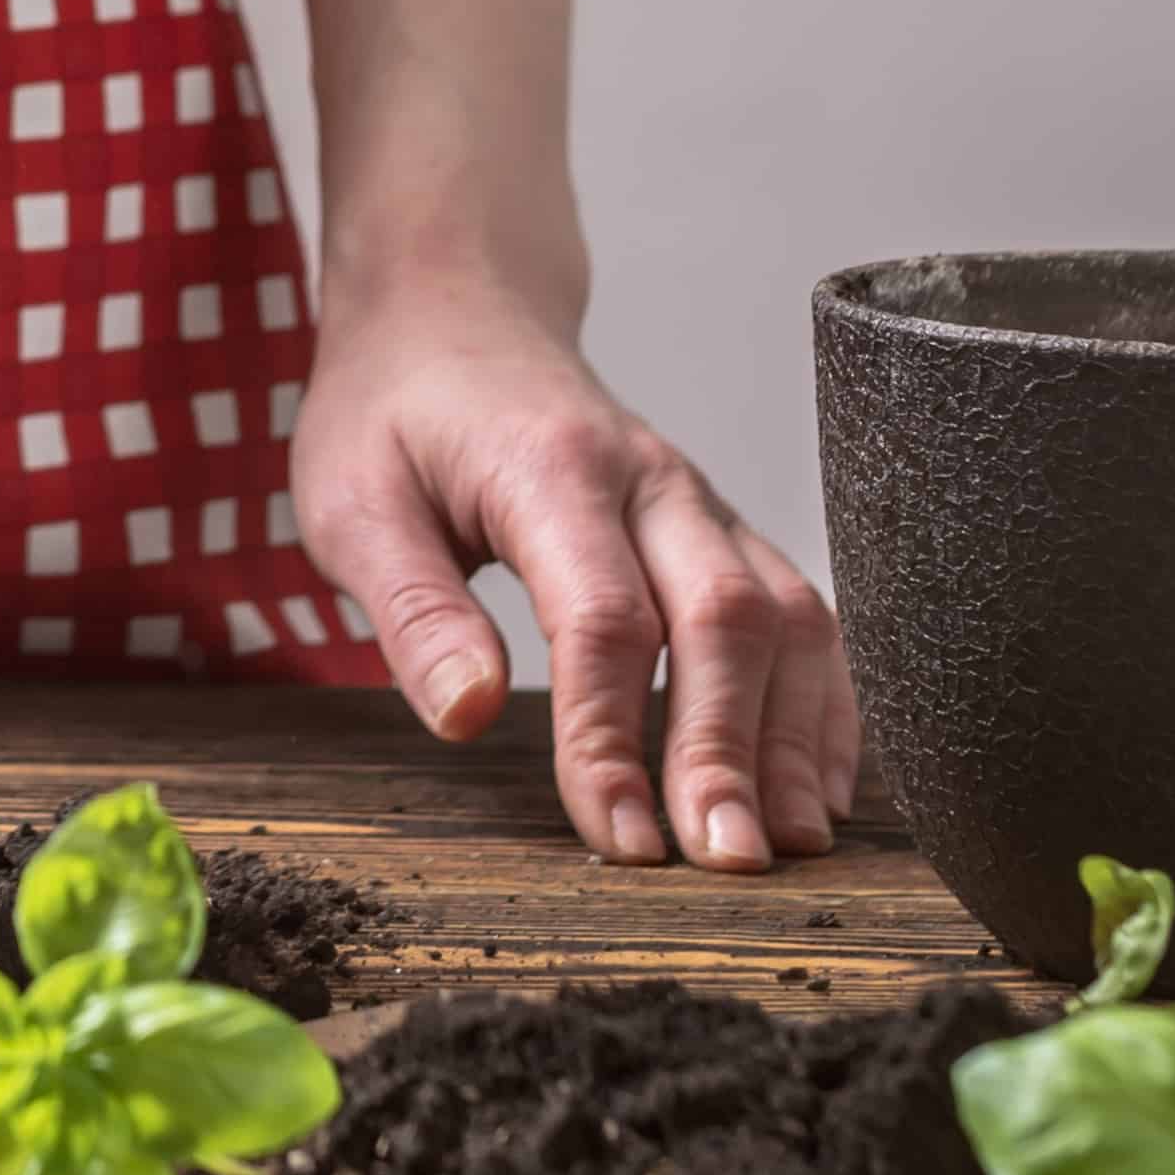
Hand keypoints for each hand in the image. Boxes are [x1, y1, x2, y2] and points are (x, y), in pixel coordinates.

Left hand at [291, 265, 859, 870]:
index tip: (618, 839)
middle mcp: (649, 479)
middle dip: (729, 749)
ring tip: (790, 846)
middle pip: (723, 617)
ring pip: (785, 615)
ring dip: (793, 737)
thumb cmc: (394, 414)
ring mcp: (698, 500)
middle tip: (727, 862)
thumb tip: (467, 717)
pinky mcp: (720, 528)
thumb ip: (413, 609)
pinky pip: (799, 611)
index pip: (604, 616)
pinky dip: (822, 703)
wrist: (453, 311)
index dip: (614, 735)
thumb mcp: (351, 502)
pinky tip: (818, 789)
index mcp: (550, 467)